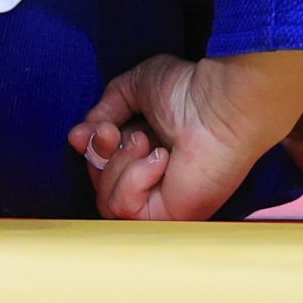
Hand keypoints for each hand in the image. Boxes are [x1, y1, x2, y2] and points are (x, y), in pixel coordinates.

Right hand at [69, 48, 302, 220]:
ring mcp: (162, 200)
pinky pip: (127, 211)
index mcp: (147, 147)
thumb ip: (107, 107)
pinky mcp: (170, 216)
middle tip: (115, 132)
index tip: (83, 132)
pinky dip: (135, 180)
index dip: (89, 149)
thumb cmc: (189, 87)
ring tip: (147, 141)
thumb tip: (81, 136)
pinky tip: (161, 158)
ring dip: (120, 165)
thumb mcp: (136, 85)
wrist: (220, 101)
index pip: (103, 165)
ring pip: (107, 202)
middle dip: (100, 156)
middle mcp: (154, 176)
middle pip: (100, 185)